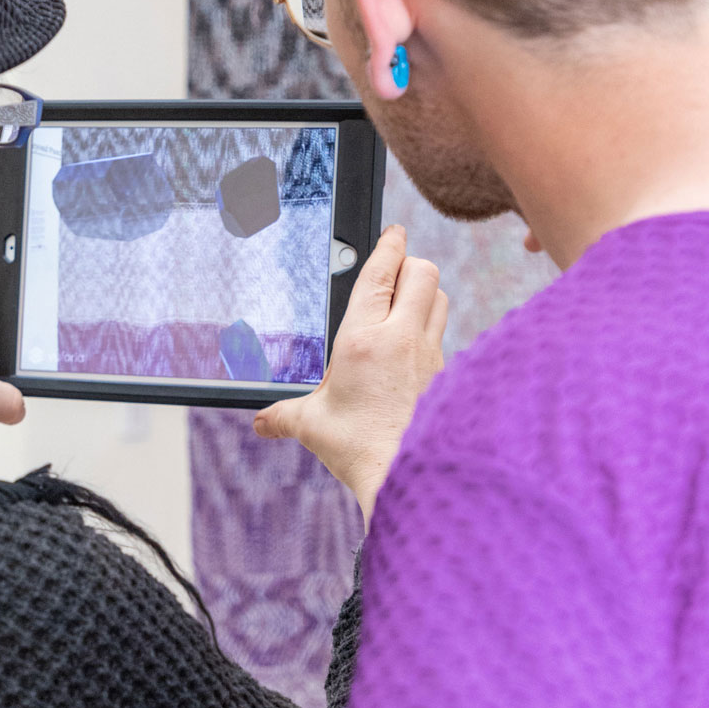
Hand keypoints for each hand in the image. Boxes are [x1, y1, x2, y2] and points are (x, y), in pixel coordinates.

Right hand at [254, 225, 446, 524]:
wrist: (411, 476)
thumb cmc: (360, 449)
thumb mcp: (312, 426)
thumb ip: (282, 417)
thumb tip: (260, 423)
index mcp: (364, 340)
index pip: (381, 273)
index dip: (387, 244)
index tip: (391, 230)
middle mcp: (403, 339)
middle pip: (424, 272)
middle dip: (410, 263)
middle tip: (396, 267)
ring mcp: (430, 356)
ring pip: (440, 299)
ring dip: (425, 292)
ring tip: (407, 301)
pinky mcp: (448, 376)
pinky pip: (444, 336)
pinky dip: (432, 329)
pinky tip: (415, 348)